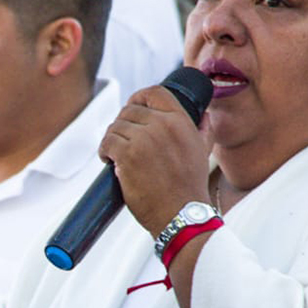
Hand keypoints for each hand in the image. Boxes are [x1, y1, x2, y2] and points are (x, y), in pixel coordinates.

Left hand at [99, 85, 213, 233]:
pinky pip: (107, 142)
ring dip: (113, 139)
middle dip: (123, 124)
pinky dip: (105, 151)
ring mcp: (143, 139)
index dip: (139, 97)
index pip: (154, 92)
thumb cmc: (190, 186)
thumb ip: (203, 128)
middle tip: (124, 141)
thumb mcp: (203, 150)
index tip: (132, 108)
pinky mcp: (127, 155)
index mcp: (180, 121)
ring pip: (116, 126)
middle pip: (130, 110)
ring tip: (116, 154)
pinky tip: (110, 161)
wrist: (181, 214)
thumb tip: (203, 113)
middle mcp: (162, 125)